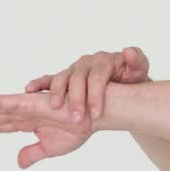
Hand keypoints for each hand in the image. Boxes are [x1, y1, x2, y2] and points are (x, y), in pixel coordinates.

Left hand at [0, 92, 95, 168]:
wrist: (94, 117)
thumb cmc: (79, 128)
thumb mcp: (51, 147)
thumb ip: (33, 153)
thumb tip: (18, 162)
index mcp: (31, 123)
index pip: (2, 127)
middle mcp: (25, 113)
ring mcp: (26, 107)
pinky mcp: (27, 103)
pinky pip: (3, 103)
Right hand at [24, 46, 150, 121]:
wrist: (124, 81)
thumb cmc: (131, 77)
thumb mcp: (139, 69)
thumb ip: (137, 60)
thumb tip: (129, 51)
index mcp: (103, 61)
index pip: (98, 78)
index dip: (96, 95)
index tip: (96, 114)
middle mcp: (86, 64)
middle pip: (78, 80)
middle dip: (77, 100)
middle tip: (77, 119)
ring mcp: (74, 70)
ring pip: (62, 79)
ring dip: (58, 93)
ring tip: (56, 107)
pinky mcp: (65, 77)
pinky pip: (49, 78)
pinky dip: (40, 83)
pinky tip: (29, 90)